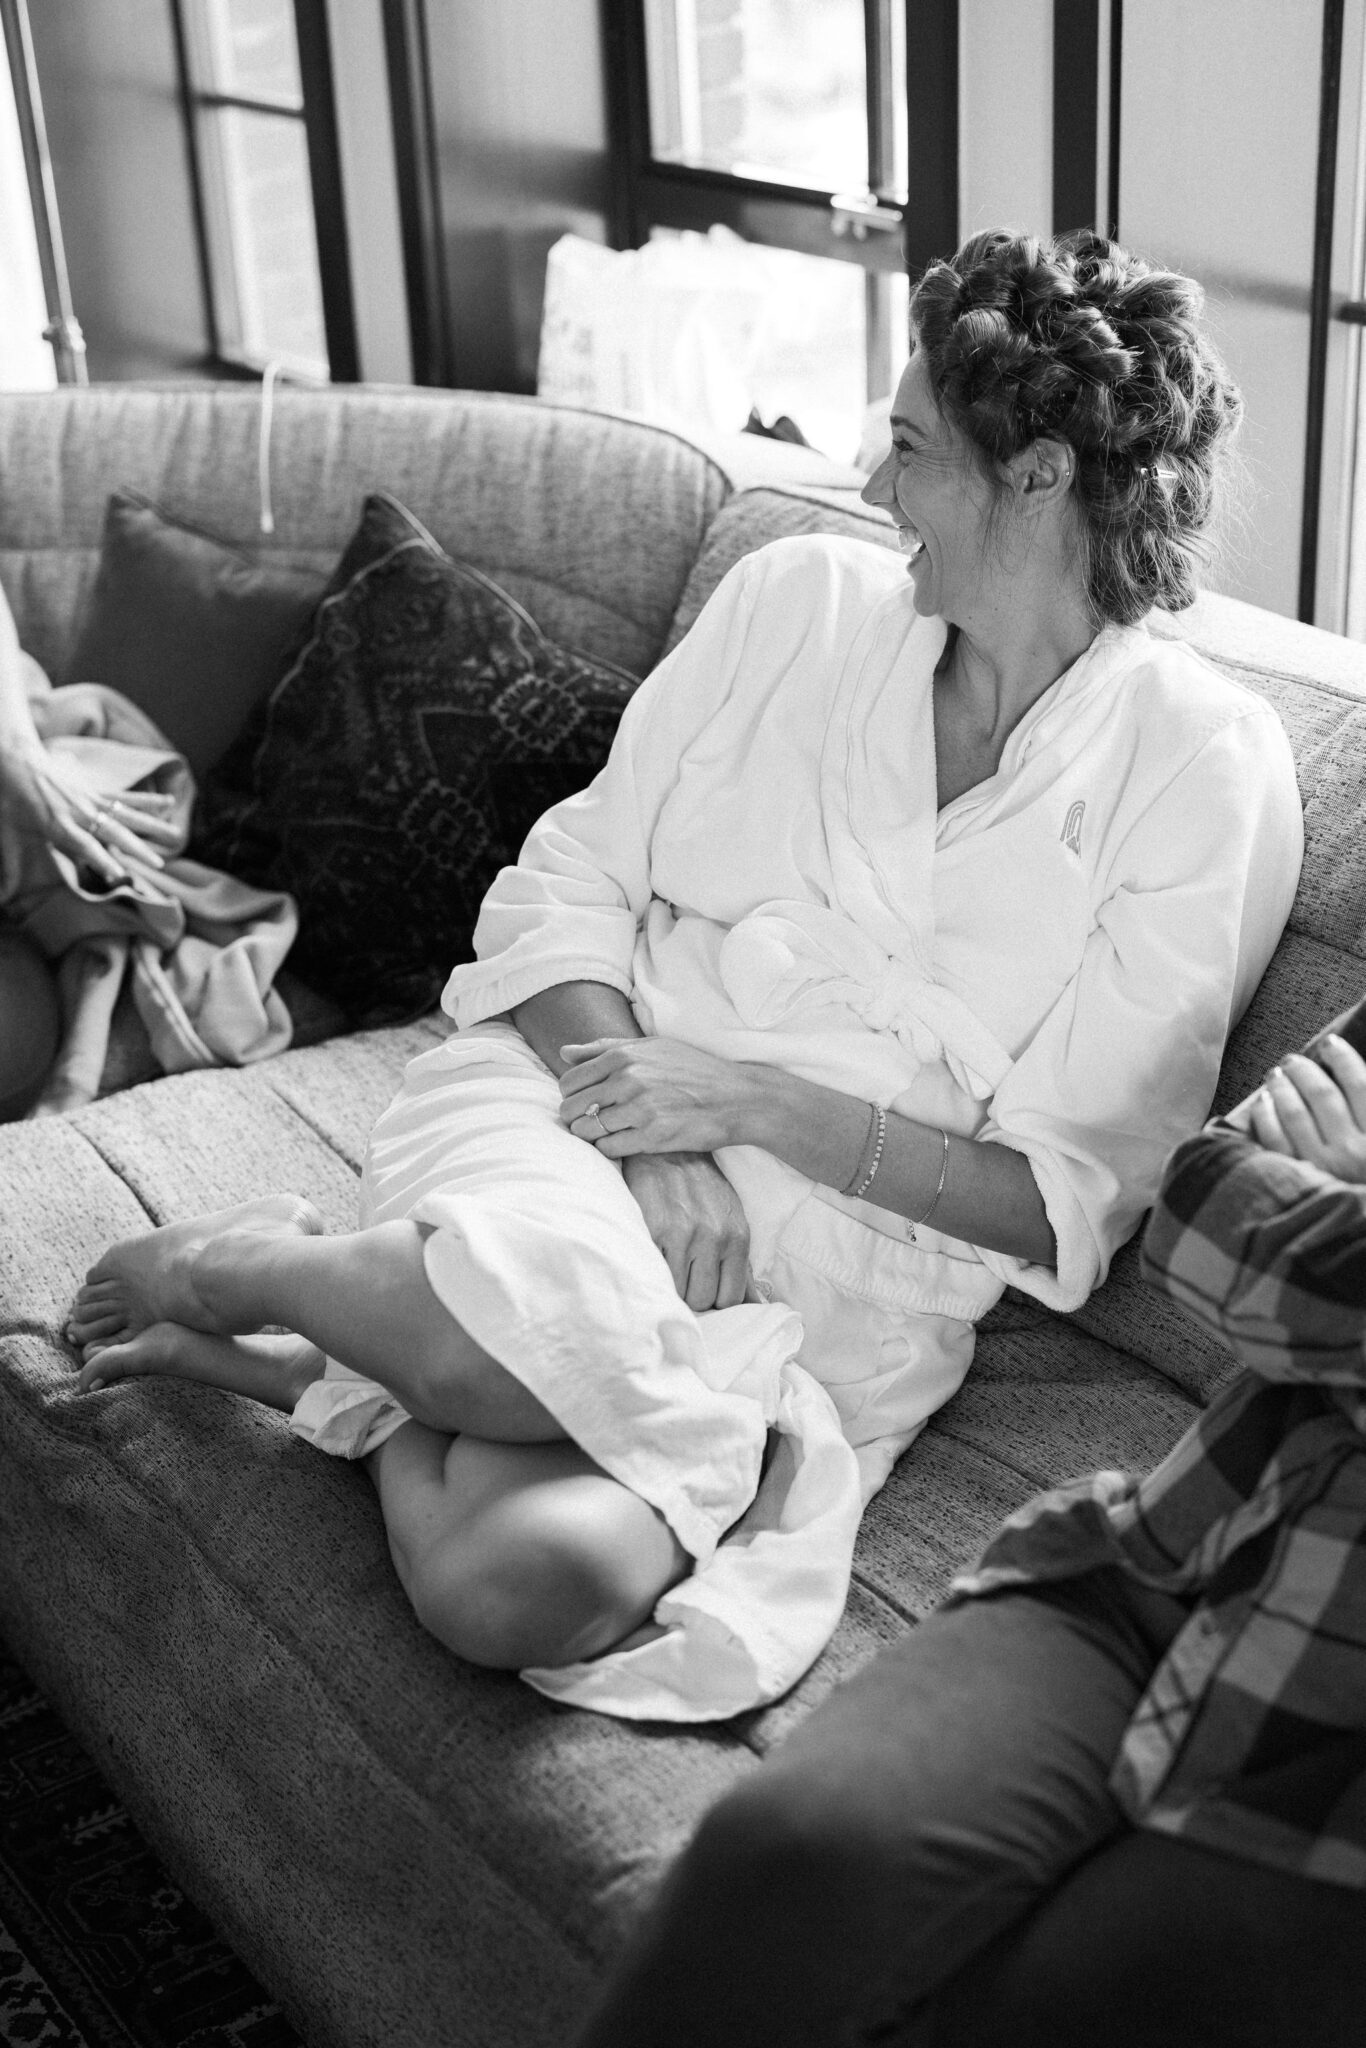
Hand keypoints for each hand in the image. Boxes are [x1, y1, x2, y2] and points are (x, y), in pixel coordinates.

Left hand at [2, 743, 177, 884]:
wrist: (17, 763)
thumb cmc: (14, 801)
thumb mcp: (16, 831)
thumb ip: (26, 860)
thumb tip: (24, 891)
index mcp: (59, 824)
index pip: (84, 845)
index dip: (102, 860)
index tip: (119, 875)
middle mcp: (80, 812)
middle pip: (114, 831)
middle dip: (137, 848)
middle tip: (159, 864)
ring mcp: (91, 800)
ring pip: (126, 814)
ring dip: (152, 826)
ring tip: (176, 836)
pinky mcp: (96, 791)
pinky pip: (126, 797)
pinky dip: (148, 800)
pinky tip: (170, 802)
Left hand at [558, 1035, 760, 1156]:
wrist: (735, 1098)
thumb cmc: (693, 1070)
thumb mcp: (652, 1047)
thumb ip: (604, 1047)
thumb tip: (564, 1052)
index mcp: (623, 1056)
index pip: (569, 1081)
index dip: (571, 1096)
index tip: (585, 1102)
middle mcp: (627, 1080)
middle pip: (572, 1107)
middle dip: (576, 1117)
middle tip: (592, 1121)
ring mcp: (639, 1109)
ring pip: (586, 1130)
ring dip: (591, 1135)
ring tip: (608, 1132)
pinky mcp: (651, 1137)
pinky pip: (608, 1148)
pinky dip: (609, 1147)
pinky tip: (624, 1140)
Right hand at [620, 1151, 750, 1309]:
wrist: (670, 1152)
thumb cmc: (703, 1190)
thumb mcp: (732, 1222)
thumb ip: (742, 1266)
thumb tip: (757, 1307)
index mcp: (737, 1237)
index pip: (730, 1298)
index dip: (715, 1299)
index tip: (703, 1288)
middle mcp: (713, 1237)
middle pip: (703, 1299)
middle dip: (692, 1294)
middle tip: (683, 1277)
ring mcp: (682, 1234)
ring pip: (678, 1292)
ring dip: (671, 1286)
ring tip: (668, 1267)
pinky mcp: (653, 1229)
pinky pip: (654, 1273)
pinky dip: (653, 1272)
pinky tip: (655, 1257)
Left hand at [1247, 1039, 1365, 1182]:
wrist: (1355, 1245)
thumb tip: (1356, 1083)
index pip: (1361, 1084)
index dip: (1344, 1058)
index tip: (1331, 1044)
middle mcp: (1353, 1151)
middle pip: (1323, 1094)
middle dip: (1305, 1070)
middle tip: (1294, 1059)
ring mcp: (1321, 1168)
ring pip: (1294, 1112)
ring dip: (1282, 1086)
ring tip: (1276, 1074)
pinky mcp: (1295, 1183)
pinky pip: (1273, 1139)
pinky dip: (1265, 1115)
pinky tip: (1262, 1103)